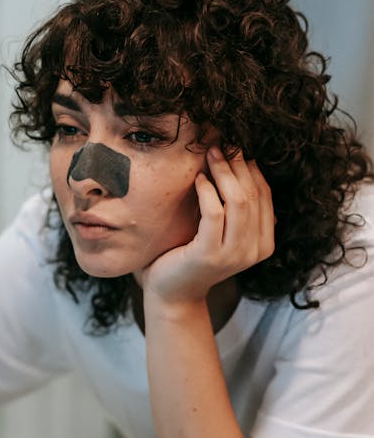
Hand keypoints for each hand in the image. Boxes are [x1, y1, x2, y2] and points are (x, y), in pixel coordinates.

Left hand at [142, 147, 274, 302]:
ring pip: (238, 201)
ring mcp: (233, 254)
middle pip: (253, 194)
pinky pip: (214, 212)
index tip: (235, 149)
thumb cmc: (192, 255)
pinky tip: (198, 180)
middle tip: (221, 145)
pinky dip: (207, 191)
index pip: (265, 195)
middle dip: (237, 165)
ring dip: (223, 173)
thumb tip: (242, 161)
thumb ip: (236, 208)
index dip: (251, 168)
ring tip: (210, 156)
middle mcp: (254, 250)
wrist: (172, 292)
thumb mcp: (221, 231)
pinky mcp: (210, 255)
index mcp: (264, 243)